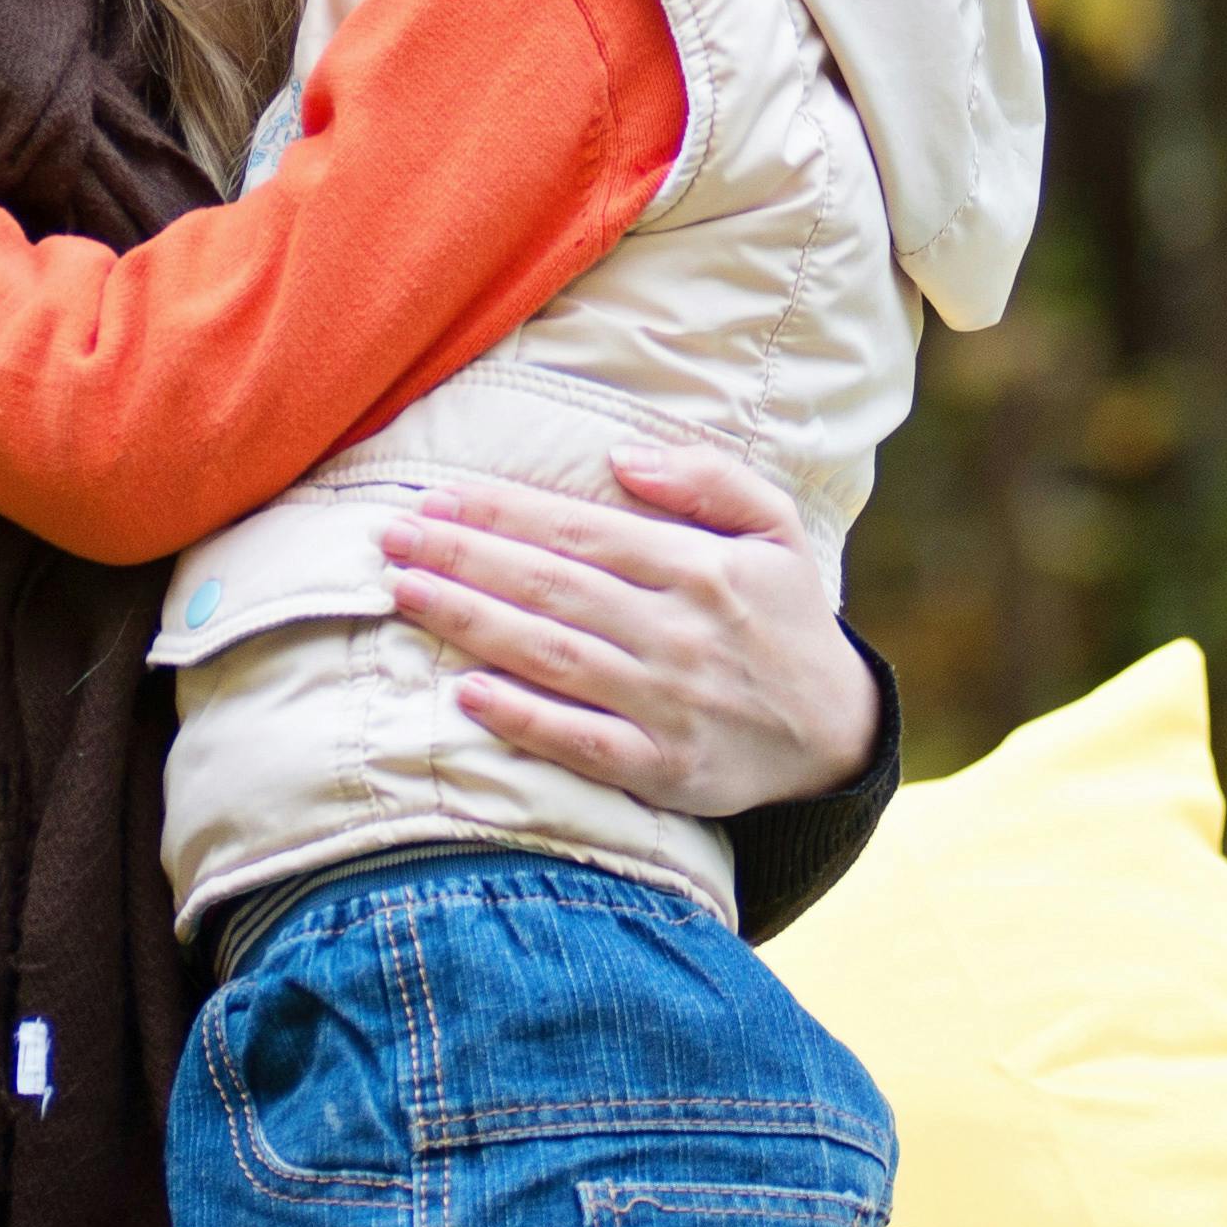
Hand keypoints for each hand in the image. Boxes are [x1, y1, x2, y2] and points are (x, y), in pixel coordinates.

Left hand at [381, 446, 882, 815]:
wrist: (836, 733)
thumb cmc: (786, 619)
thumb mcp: (774, 530)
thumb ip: (708, 479)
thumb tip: (622, 457)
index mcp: (700, 569)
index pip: (580, 531)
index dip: (502, 512)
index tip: (435, 497)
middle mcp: (679, 632)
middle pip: (552, 588)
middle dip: (464, 557)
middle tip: (390, 537)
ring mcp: (668, 704)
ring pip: (554, 656)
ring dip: (472, 623)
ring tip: (404, 593)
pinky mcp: (663, 769)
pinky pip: (581, 743)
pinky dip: (523, 719)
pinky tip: (466, 694)